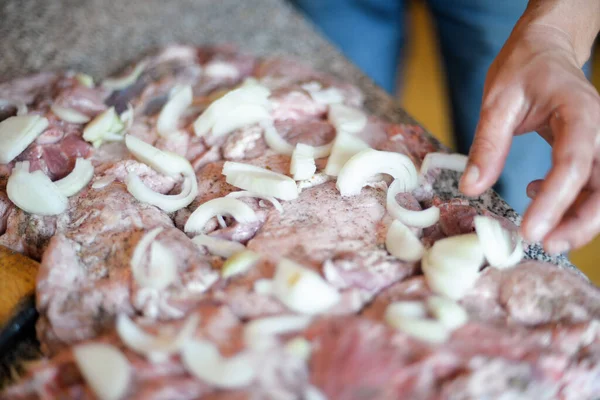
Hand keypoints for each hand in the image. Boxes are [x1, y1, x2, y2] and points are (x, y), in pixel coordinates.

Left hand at [459, 21, 599, 253]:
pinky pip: (589, 187)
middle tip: (546, 246)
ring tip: (540, 235)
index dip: (555, 200)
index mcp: (580, 112)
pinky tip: (534, 194)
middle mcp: (599, 131)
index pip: (574, 162)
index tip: (532, 231)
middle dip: (581, 223)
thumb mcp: (497, 102)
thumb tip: (471, 188)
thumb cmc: (523, 68)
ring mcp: (598, 143)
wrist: (545, 50)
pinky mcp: (590, 153)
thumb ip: (488, 145)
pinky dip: (567, 202)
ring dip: (575, 220)